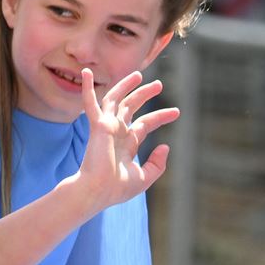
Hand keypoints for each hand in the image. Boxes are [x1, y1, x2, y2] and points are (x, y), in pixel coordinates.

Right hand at [76, 68, 179, 210]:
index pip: (144, 124)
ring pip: (115, 99)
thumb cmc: (117, 189)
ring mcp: (106, 127)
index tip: (176, 112)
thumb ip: (157, 163)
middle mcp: (116, 133)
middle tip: (158, 85)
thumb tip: (165, 146)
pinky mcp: (98, 125)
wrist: (98, 191)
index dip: (161, 116)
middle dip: (144, 95)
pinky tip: (87, 73)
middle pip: (131, 107)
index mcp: (126, 144)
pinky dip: (88, 88)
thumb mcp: (144, 177)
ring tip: (139, 75)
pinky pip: (91, 103)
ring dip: (126, 86)